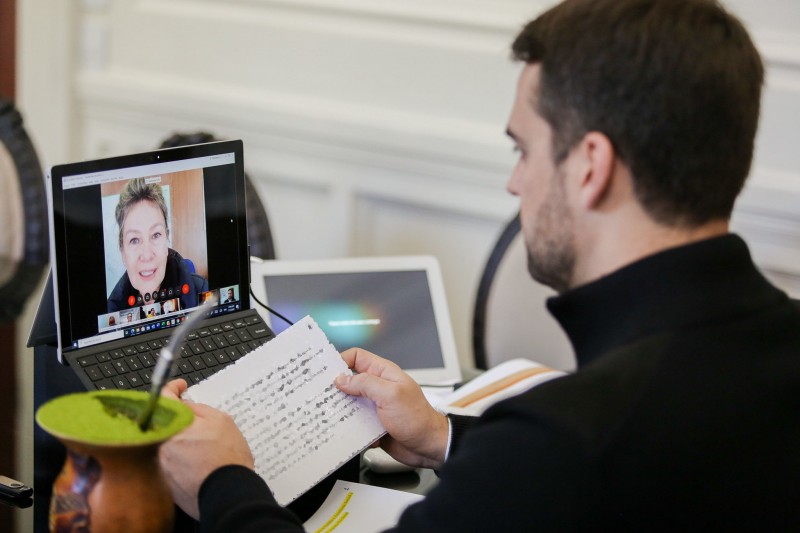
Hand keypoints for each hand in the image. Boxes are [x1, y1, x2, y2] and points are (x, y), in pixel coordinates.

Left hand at [158, 379, 253, 518]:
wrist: (228, 492)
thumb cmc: (227, 458)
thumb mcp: (220, 420)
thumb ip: (197, 408)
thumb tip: (184, 405)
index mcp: (171, 424)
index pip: (163, 397)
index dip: (173, 388)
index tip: (180, 387)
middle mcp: (159, 443)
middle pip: (160, 422)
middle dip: (175, 417)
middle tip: (193, 419)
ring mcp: (158, 464)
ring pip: (163, 442)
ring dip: (177, 439)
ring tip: (200, 445)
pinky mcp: (162, 481)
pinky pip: (166, 462)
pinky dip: (178, 458)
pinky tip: (196, 461)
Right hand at [335, 348, 448, 468]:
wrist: (428, 446)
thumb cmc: (418, 418)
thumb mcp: (390, 395)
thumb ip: (365, 384)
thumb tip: (342, 379)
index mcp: (384, 374)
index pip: (357, 357)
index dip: (341, 360)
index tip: (325, 370)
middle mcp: (378, 388)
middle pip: (349, 381)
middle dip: (335, 387)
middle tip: (319, 393)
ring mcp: (374, 406)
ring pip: (349, 403)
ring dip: (339, 409)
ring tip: (326, 413)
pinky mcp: (372, 424)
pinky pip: (354, 422)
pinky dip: (347, 426)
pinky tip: (341, 431)